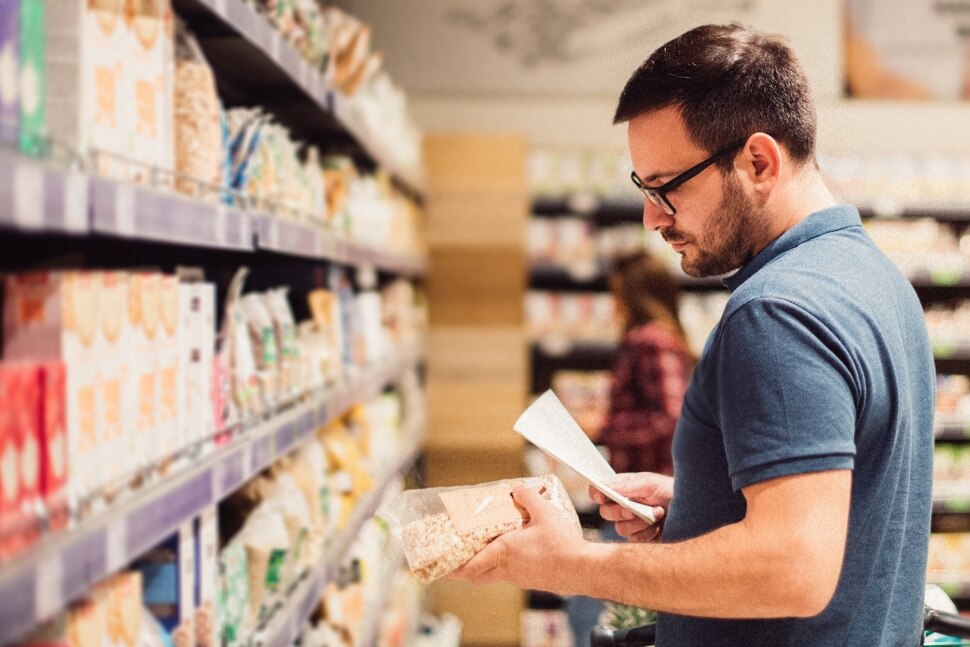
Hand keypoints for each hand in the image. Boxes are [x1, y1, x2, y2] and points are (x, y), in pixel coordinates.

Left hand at [451, 485, 584, 592]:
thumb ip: (527, 497)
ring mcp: (519, 578)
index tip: (442, 566)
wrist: (582, 569)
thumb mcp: (544, 512)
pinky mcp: (530, 581)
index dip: (454, 568)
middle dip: (464, 570)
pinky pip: (508, 575)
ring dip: (484, 567)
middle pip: (477, 576)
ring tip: (483, 552)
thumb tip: (516, 489)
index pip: (471, 566)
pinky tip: (513, 553)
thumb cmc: (562, 545)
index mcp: (504, 552)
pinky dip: (502, 567)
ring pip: (493, 576)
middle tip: (457, 561)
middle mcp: (507, 569)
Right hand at [590, 472, 672, 542]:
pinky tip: (659, 527)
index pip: (599, 491)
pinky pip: (634, 540)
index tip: (601, 496)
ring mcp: (630, 523)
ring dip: (639, 523)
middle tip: (632, 510)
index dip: (596, 493)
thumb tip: (606, 486)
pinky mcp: (640, 538)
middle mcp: (622, 506)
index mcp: (621, 489)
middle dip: (619, 512)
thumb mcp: (650, 483)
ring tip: (659, 514)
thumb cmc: (670, 490)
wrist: (691, 510)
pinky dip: (647, 533)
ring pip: (620, 529)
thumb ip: (629, 485)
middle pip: (605, 513)